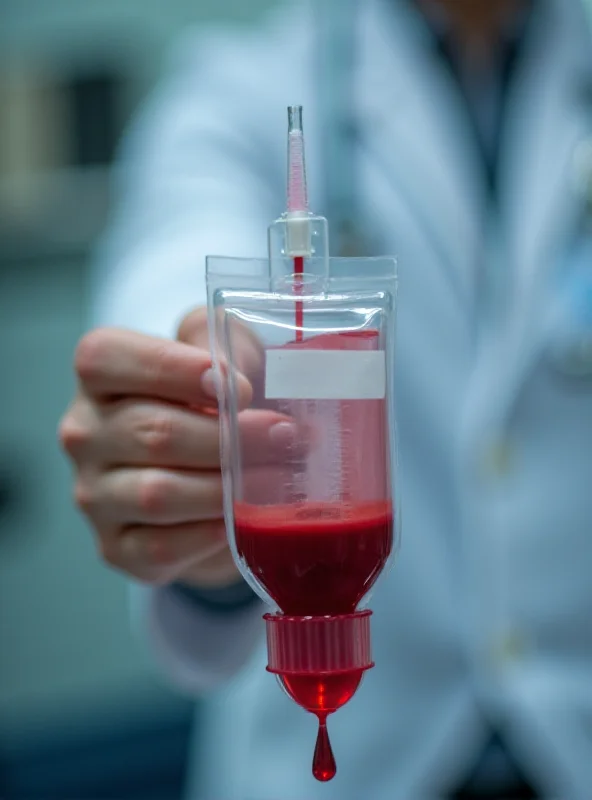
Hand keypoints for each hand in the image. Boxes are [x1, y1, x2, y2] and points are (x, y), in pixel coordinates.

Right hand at [59, 307, 271, 588]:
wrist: (206, 472)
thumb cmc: (211, 400)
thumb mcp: (218, 351)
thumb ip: (221, 339)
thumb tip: (238, 373)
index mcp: (98, 375)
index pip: (107, 359)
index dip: (173, 369)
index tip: (237, 385)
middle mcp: (84, 434)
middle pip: (151, 432)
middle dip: (229, 436)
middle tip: (284, 436)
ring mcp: (94, 494)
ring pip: (156, 493)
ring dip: (227, 487)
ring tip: (278, 477)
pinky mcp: (116, 546)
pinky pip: (161, 547)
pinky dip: (209, 533)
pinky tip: (242, 518)